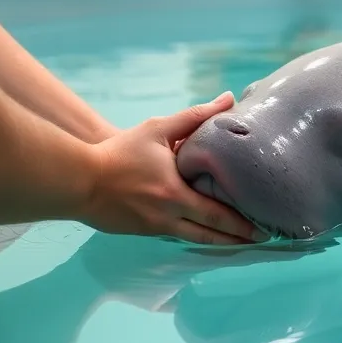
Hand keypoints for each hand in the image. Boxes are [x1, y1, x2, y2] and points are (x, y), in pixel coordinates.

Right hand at [81, 91, 265, 245]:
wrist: (77, 179)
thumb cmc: (119, 152)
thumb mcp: (158, 129)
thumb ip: (195, 116)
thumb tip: (229, 98)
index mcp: (176, 195)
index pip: (217, 215)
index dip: (242, 225)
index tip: (264, 229)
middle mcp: (168, 217)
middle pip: (210, 234)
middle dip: (238, 239)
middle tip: (262, 240)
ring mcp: (154, 228)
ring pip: (194, 239)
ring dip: (219, 243)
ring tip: (241, 243)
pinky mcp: (142, 231)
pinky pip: (175, 235)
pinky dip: (195, 235)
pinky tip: (207, 234)